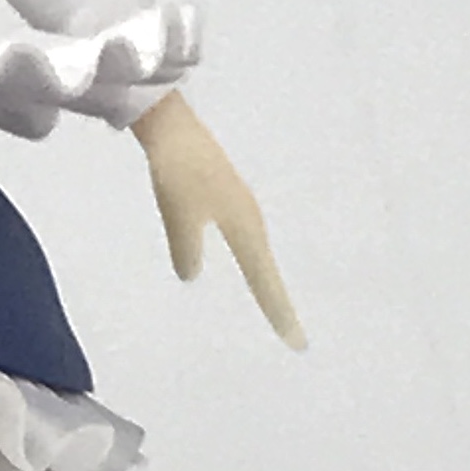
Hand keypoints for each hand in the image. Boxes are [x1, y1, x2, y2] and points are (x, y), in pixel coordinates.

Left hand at [131, 93, 306, 349]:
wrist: (173, 127)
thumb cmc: (176, 171)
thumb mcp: (179, 217)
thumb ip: (188, 249)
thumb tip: (192, 274)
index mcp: (245, 226)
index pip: (264, 280)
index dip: (278, 312)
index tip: (296, 343)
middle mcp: (251, 219)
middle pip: (268, 272)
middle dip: (279, 304)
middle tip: (295, 338)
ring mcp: (241, 207)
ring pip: (259, 256)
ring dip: (267, 284)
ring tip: (276, 311)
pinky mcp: (229, 198)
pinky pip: (247, 242)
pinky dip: (252, 262)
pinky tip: (248, 263)